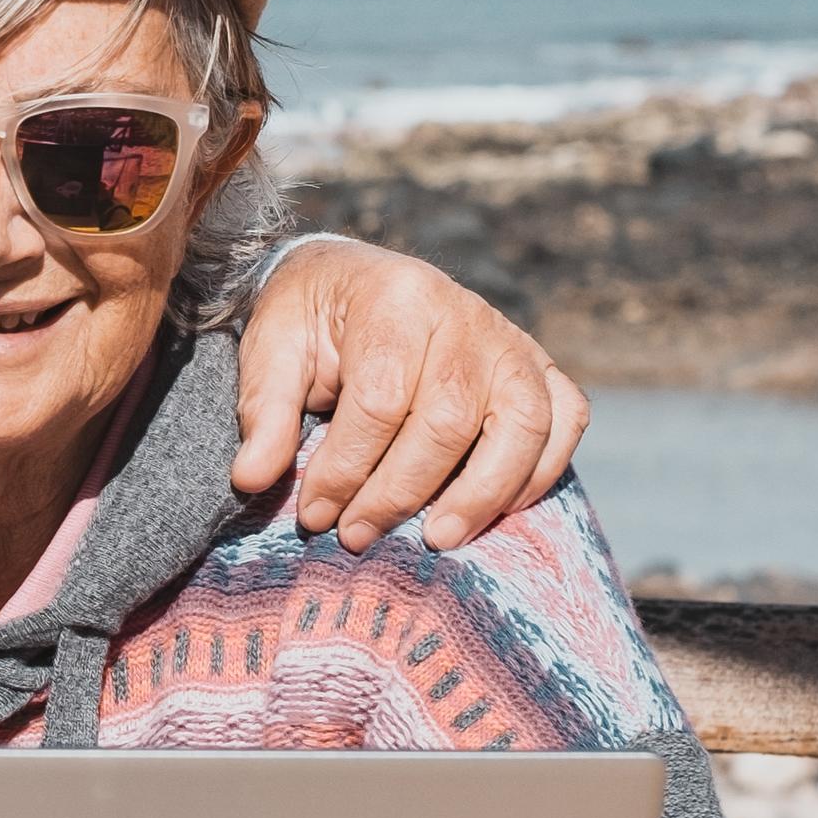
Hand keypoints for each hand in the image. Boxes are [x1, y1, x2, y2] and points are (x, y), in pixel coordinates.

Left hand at [233, 237, 589, 553]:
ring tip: (436, 539)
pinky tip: (497, 510)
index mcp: (397, 297)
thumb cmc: (312, 319)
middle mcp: (466, 313)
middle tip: (355, 535)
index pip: (380, 398)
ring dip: (481, 494)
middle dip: (398, 492)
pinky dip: (541, 469)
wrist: (352, 277)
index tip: (313, 513)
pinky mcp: (540, 366)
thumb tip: (252, 480)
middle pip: (447, 419)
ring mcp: (511, 340)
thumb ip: (264, 412)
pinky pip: (565, 420)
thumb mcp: (272, 349)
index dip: (345, 467)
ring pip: (520, 425)